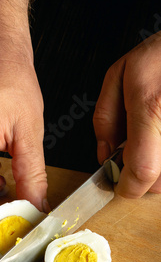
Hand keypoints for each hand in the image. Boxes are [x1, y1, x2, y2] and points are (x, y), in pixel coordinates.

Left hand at [93, 32, 160, 196]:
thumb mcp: (120, 74)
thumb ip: (105, 118)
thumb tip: (105, 155)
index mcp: (149, 104)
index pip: (143, 168)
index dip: (129, 186)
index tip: (121, 185)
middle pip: (160, 181)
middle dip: (144, 177)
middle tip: (139, 154)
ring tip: (155, 141)